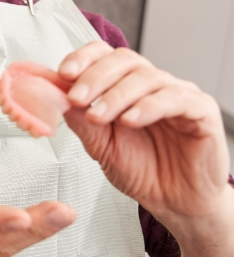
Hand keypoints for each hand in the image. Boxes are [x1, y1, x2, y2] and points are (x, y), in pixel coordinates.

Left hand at [58, 41, 230, 223]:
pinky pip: (177, 98)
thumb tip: (55, 96)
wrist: (174, 202)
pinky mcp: (201, 111)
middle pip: (123, 60)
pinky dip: (149, 106)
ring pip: (146, 77)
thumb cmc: (140, 170)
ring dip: (116, 95)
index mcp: (123, 85)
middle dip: (94, 77)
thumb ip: (80, 120)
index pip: (103, 55)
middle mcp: (150, 84)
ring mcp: (177, 94)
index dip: (83, 58)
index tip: (63, 73)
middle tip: (76, 98)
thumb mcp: (100, 146)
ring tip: (98, 116)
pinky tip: (130, 120)